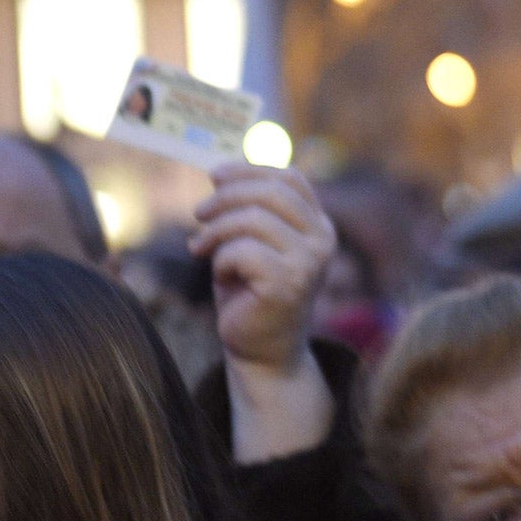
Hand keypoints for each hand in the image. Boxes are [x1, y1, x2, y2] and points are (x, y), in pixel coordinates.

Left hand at [192, 163, 337, 461]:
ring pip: (252, 220)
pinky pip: (241, 252)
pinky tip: (220, 276)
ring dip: (215, 232)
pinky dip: (220, 260)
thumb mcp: (252, 242)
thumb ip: (248, 209)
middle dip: (226, 198)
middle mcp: (323, 239)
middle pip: (271, 192)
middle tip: (198, 215)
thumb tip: (221, 170)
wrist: (261, 350)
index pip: (290, 178)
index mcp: (319, 224)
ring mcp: (310, 262)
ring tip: (200, 248)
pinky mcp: (287, 285)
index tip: (215, 175)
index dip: (250, 170)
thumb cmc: (251, 292)